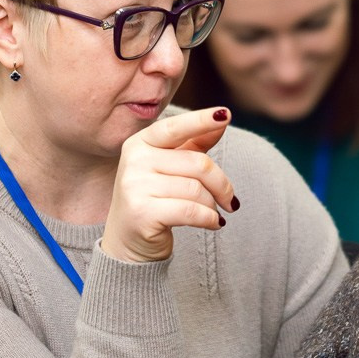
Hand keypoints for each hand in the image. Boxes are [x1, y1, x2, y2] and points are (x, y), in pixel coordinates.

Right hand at [101, 106, 236, 261]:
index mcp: (140, 143)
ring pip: (196, 189)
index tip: (225, 114)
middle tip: (231, 201)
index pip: (175, 128)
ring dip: (213, 205)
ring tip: (212, 213)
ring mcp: (135, 186)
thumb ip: (194, 143)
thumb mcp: (171, 167)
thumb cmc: (155, 199)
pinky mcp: (142, 212)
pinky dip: (209, 219)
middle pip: (198, 163)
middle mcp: (134, 160)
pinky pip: (191, 211)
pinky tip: (213, 224)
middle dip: (222, 184)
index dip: (201, 120)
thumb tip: (222, 117)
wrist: (127, 242)